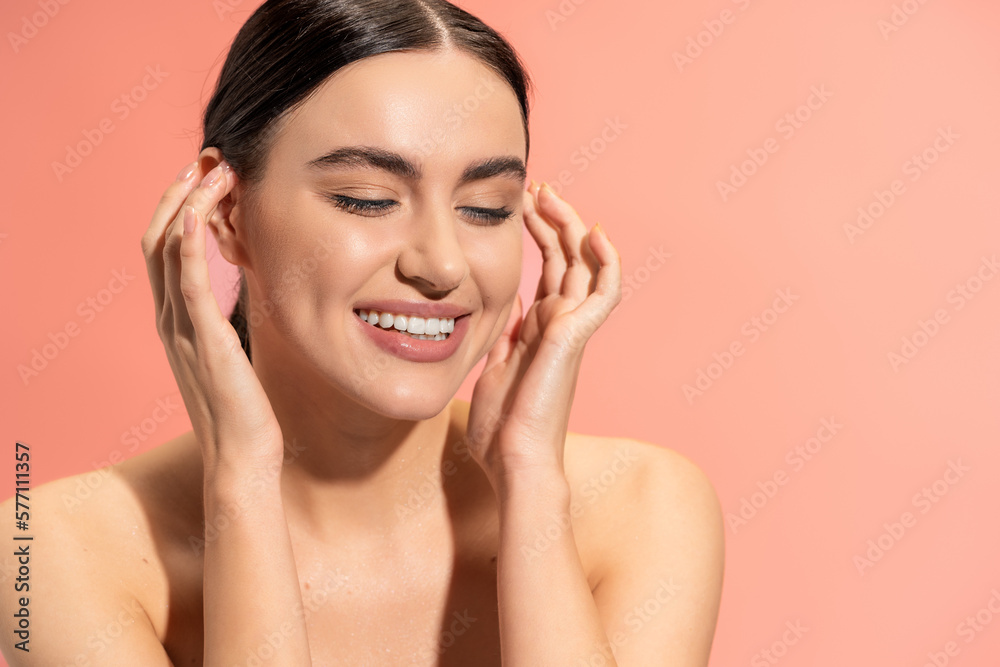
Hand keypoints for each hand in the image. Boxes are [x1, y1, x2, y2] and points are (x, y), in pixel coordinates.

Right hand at [140, 156, 283, 472]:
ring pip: (170, 251)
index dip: (181, 207)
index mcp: (177, 321)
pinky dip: (190, 246)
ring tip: (215, 170)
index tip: (207, 176)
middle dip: (180, 193)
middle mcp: (170, 320)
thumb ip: (225, 321)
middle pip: (159, 238)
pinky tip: (200, 214)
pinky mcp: (205, 341)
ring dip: (190, 204)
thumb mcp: (231, 353)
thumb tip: (244, 290)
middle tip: (207, 158)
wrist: (242, 458)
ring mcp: (182, 330)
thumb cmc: (243, 410)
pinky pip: (189, 285)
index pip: (166, 249)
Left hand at [466, 181, 621, 490]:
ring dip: (571, 226)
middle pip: (567, 258)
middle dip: (553, 219)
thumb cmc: (502, 429)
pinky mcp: (575, 336)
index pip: (548, 268)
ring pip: (585, 264)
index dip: (540, 234)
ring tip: (551, 194)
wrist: (512, 461)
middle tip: (537, 187)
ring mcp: (571, 328)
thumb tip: (507, 306)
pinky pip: (604, 290)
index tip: (522, 204)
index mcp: (540, 329)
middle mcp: (560, 323)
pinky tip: (594, 232)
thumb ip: (505, 334)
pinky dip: (606, 260)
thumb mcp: (495, 367)